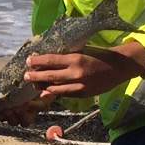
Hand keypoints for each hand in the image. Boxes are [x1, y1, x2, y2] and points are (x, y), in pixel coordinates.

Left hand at [23, 47, 144, 99]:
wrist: (119, 67)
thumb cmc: (99, 55)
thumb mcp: (82, 50)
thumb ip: (66, 57)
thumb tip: (48, 61)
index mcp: (75, 58)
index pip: (50, 60)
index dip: (37, 61)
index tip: (28, 60)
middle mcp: (76, 73)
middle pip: (50, 76)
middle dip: (35, 77)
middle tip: (25, 76)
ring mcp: (79, 85)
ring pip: (55, 88)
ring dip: (42, 87)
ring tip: (34, 84)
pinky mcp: (83, 94)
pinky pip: (65, 94)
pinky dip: (55, 92)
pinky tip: (47, 91)